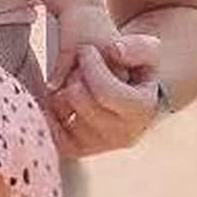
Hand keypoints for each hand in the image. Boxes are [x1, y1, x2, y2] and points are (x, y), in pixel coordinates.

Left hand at [46, 15, 161, 155]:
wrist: (128, 94)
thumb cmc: (137, 69)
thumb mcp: (148, 51)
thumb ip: (137, 47)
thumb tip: (115, 52)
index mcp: (142, 112)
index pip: (105, 91)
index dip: (91, 65)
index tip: (86, 50)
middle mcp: (122, 136)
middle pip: (78, 97)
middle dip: (75, 73)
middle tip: (80, 66)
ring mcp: (98, 146)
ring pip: (61, 107)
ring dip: (61, 88)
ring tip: (75, 81)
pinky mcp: (75, 149)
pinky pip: (49, 126)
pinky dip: (49, 105)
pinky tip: (60, 93)